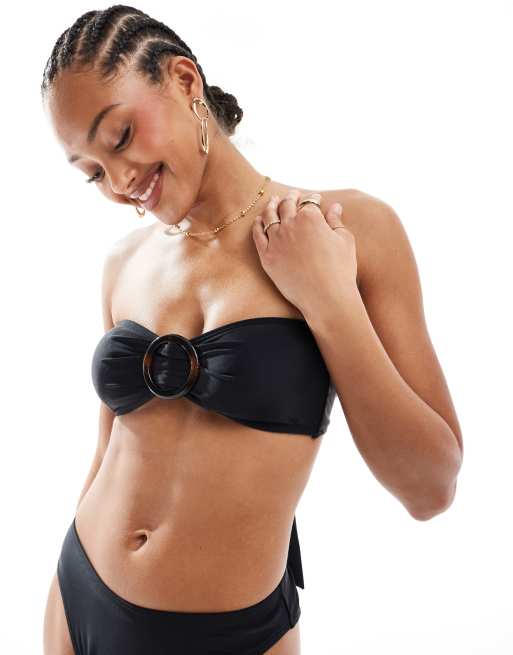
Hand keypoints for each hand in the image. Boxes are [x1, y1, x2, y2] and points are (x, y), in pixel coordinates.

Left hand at [251, 188, 357, 313]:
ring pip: (269, 216)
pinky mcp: (267, 257)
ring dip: (272, 206)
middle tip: (293, 195)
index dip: (313, 198)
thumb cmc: (341, 270)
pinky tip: (259, 221)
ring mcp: (276, 240)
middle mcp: (290, 225)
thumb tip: (334, 206)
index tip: (315, 199)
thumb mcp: (345, 241)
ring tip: (273, 202)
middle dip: (291, 197)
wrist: (325, 298)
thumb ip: (336, 221)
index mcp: (311, 217)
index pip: (310, 202)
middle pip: (287, 205)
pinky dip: (258, 225)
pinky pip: (258, 235)